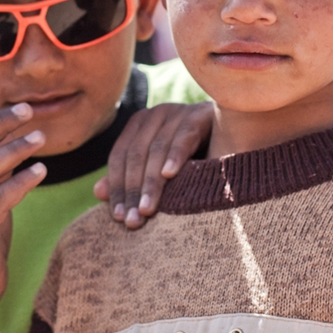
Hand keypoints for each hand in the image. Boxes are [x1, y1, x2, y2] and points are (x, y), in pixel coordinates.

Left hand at [94, 102, 211, 228]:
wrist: (235, 129)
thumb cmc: (193, 154)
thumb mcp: (159, 167)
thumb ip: (130, 178)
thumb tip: (97, 193)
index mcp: (139, 123)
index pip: (119, 157)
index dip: (116, 188)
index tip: (117, 217)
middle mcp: (155, 114)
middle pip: (135, 155)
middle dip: (132, 191)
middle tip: (132, 221)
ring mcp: (177, 112)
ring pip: (156, 150)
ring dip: (150, 183)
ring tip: (146, 210)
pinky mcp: (199, 115)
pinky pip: (183, 138)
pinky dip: (175, 157)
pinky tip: (169, 175)